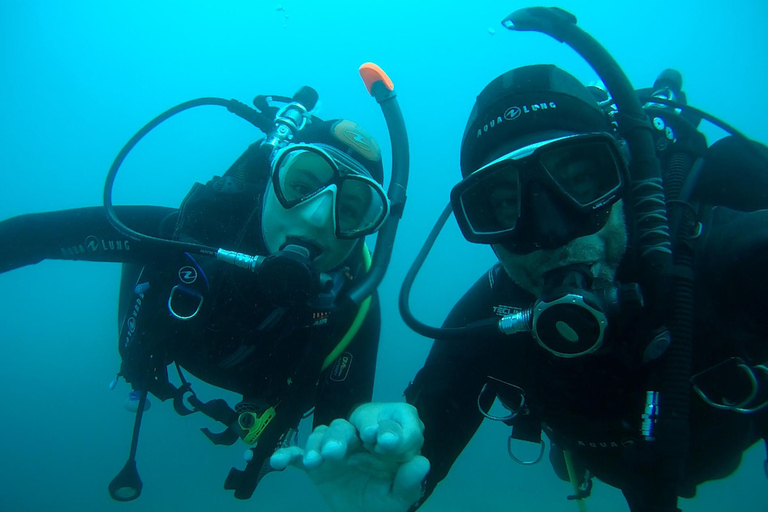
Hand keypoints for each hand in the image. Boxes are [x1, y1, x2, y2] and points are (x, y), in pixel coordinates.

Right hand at [271, 402, 429, 511]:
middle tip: (338, 452)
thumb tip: (423, 462)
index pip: (386, 423)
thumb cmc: (384, 503)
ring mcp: (335, 450)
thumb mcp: (399, 498)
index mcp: (383, 441)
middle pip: (348, 427)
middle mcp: (358, 439)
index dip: (384, 428)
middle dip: (342, 437)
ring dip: (318, 445)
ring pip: (324, 435)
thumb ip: (409, 482)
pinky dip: (288, 455)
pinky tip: (278, 461)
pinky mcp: (315, 464)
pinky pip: (299, 455)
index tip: (382, 443)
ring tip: (317, 461)